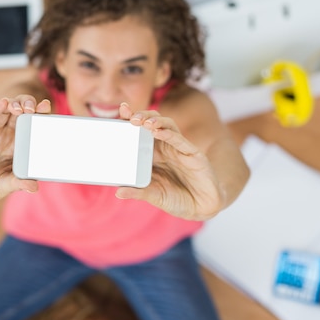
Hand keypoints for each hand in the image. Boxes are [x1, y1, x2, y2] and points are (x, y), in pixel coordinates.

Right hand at [0, 96, 50, 207]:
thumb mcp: (4, 187)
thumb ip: (18, 184)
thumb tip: (34, 188)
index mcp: (19, 146)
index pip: (32, 126)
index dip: (40, 115)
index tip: (46, 109)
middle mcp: (7, 136)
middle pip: (20, 113)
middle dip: (29, 105)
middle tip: (36, 107)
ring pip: (4, 112)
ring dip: (14, 105)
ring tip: (21, 107)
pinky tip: (2, 103)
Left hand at [115, 103, 224, 220]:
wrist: (202, 209)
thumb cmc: (177, 199)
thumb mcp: (154, 196)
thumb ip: (137, 192)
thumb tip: (118, 192)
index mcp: (153, 155)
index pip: (140, 132)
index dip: (131, 120)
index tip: (121, 111)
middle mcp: (165, 148)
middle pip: (153, 123)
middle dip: (142, 116)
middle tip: (130, 116)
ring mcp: (179, 149)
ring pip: (168, 126)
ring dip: (155, 121)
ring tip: (144, 123)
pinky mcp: (193, 154)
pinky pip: (181, 141)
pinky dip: (169, 135)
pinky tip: (158, 132)